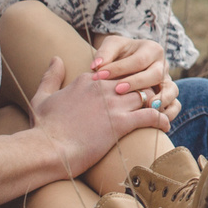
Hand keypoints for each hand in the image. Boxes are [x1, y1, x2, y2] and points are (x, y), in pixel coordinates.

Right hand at [26, 52, 168, 177]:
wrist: (46, 149)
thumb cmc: (43, 128)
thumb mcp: (42, 97)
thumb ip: (51, 76)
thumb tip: (56, 59)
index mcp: (87, 80)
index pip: (117, 75)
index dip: (127, 84)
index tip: (132, 94)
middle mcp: (102, 87)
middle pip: (135, 82)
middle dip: (145, 90)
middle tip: (155, 102)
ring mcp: (113, 104)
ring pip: (146, 95)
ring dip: (156, 103)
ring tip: (163, 112)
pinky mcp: (121, 122)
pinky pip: (151, 115)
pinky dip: (161, 120)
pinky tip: (165, 126)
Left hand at [89, 34, 179, 121]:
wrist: (124, 65)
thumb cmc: (117, 55)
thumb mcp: (112, 47)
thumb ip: (104, 54)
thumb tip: (96, 66)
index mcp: (151, 49)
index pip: (138, 60)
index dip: (119, 68)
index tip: (100, 75)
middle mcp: (163, 65)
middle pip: (155, 74)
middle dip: (136, 83)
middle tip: (117, 90)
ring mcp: (167, 82)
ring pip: (171, 90)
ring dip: (160, 99)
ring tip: (147, 106)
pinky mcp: (169, 97)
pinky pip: (175, 105)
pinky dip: (169, 113)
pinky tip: (155, 118)